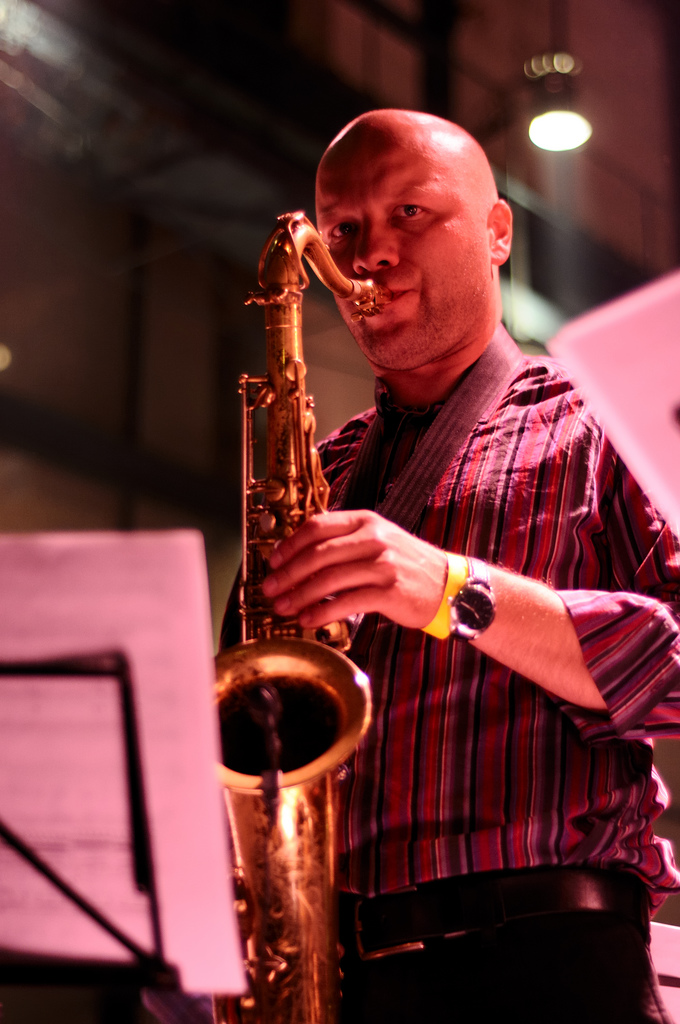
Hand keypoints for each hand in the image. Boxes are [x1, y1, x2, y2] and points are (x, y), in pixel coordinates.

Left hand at [261, 510, 447, 629]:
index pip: (318, 526)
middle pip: (318, 554)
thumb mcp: (378, 541)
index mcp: (366, 521)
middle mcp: (374, 538)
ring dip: (299, 595)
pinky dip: (322, 612)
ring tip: (282, 608)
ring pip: (329, 579)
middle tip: (269, 589)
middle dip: (288, 574)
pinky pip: (347, 601)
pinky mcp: (390, 591)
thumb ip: (343, 543)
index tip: (273, 562)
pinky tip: (307, 620)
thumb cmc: (405, 566)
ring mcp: (383, 564)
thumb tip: (298, 557)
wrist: (448, 586)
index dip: (290, 545)